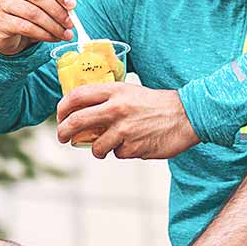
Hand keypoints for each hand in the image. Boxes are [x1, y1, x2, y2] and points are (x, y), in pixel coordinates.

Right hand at [0, 0, 77, 55]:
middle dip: (57, 11)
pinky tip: (53, 38)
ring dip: (53, 26)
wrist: (13, 33)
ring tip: (65, 34)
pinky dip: (43, 34)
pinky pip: (26, 27)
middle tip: (71, 23)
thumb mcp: (49, 0)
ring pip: (32, 13)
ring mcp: (4, 3)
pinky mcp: (2, 21)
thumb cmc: (34, 11)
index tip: (72, 5)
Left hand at [57, 83, 199, 158]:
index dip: (62, 108)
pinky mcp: (133, 147)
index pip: (76, 96)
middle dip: (64, 132)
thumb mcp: (129, 92)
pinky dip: (122, 152)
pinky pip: (118, 154)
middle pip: (76, 122)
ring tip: (107, 146)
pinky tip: (134, 143)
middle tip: (63, 137)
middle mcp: (116, 108)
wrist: (187, 115)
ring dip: (98, 150)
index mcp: (114, 91)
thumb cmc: (155, 104)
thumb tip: (81, 113)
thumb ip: (107, 99)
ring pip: (96, 146)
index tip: (59, 117)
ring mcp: (124, 129)